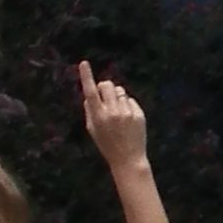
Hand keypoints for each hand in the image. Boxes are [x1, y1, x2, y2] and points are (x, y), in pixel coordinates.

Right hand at [78, 60, 147, 176]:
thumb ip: (89, 111)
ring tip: (117, 112)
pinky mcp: (139, 114)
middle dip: (104, 87)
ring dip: (116, 97)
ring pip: (120, 91)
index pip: (90, 92)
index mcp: (98, 117)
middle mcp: (112, 112)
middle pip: (107, 85)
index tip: (84, 63)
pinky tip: (127, 119)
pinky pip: (130, 100)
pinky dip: (127, 105)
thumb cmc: (107, 145)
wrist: (128, 159)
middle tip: (104, 96)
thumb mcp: (93, 131)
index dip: (86, 76)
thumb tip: (89, 96)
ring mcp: (127, 113)